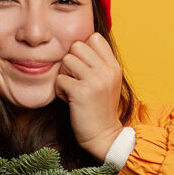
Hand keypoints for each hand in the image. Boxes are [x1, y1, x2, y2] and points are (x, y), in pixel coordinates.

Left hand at [55, 32, 124, 160]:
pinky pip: (59, 80)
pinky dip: (60, 91)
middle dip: (71, 62)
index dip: (83, 50)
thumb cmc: (100, 108)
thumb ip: (98, 63)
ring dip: (64, 75)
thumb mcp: (107, 81)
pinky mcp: (81, 92)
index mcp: (113, 66)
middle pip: (77, 46)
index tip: (83, 66)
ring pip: (66, 60)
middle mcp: (106, 70)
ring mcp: (95, 81)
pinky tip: (70, 100)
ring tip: (72, 89)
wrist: (104, 136)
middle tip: (75, 79)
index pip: (94, 37)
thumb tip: (77, 44)